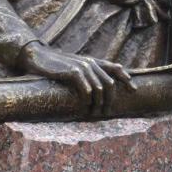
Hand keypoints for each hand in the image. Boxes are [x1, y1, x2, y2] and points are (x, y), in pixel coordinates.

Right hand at [17, 41, 132, 117]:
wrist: (37, 57)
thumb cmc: (54, 65)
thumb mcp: (74, 66)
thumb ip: (87, 72)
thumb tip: (96, 86)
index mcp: (92, 61)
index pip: (115, 68)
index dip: (126, 78)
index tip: (133, 89)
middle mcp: (90, 63)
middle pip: (109, 84)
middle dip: (110, 100)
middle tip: (106, 113)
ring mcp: (82, 67)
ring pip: (99, 89)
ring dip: (98, 104)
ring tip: (95, 114)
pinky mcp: (73, 73)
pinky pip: (86, 91)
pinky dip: (87, 102)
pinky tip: (84, 109)